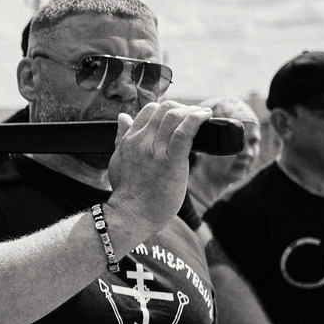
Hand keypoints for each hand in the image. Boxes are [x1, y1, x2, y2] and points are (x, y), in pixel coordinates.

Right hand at [103, 101, 209, 235]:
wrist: (131, 214)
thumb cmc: (127, 192)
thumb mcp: (117, 160)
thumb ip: (121, 138)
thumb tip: (122, 117)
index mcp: (131, 139)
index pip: (150, 110)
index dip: (167, 110)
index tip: (179, 117)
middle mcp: (142, 141)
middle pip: (165, 109)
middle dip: (183, 108)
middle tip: (194, 116)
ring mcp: (156, 151)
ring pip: (174, 117)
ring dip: (192, 112)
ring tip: (203, 115)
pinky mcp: (171, 161)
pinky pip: (184, 132)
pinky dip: (197, 119)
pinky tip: (206, 116)